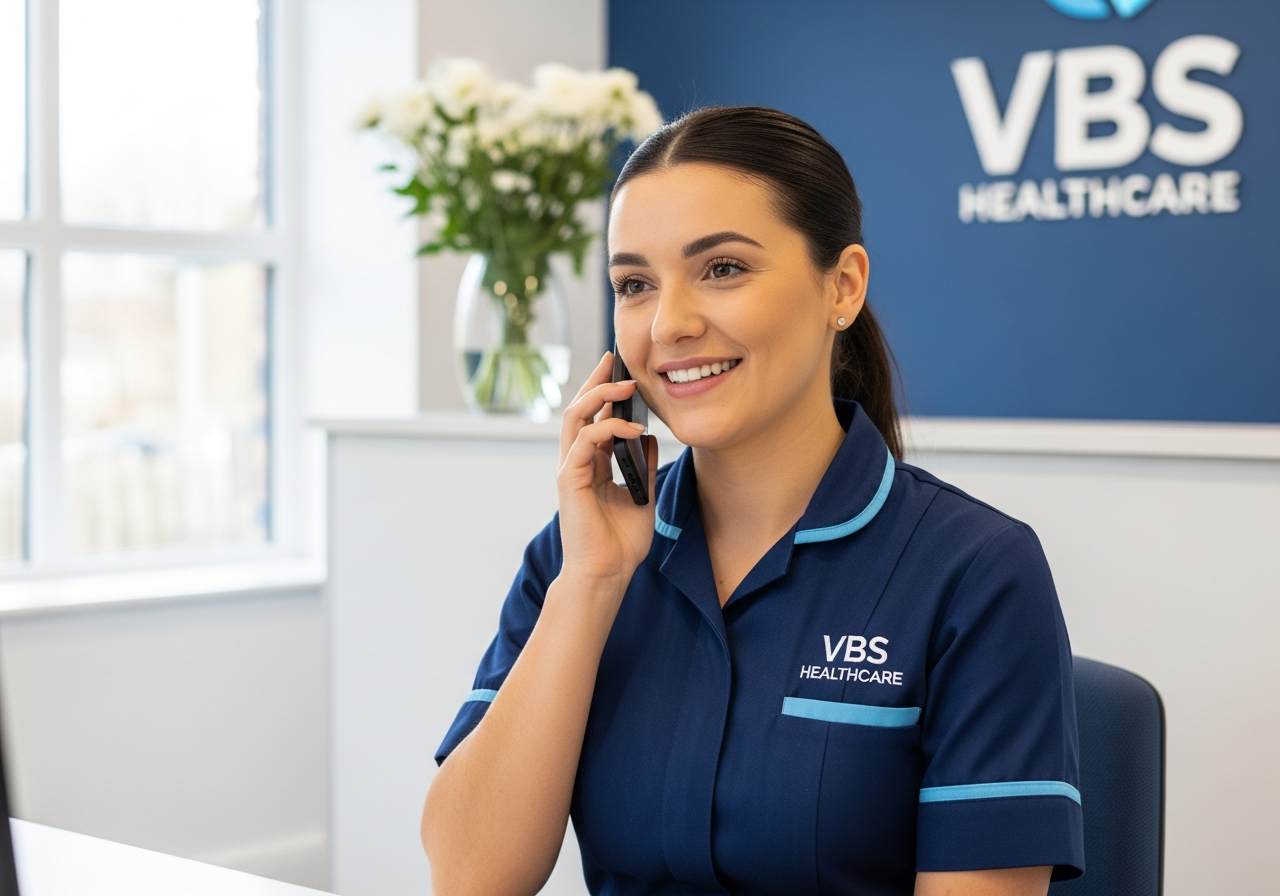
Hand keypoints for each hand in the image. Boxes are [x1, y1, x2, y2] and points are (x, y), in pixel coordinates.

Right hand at [556, 352, 658, 595]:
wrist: (607, 575)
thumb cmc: (621, 544)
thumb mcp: (643, 497)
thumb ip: (644, 467)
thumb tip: (652, 439)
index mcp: (591, 466)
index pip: (594, 419)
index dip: (604, 393)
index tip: (622, 371)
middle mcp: (577, 463)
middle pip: (578, 409)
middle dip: (596, 381)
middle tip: (615, 359)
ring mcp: (570, 470)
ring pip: (574, 417)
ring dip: (599, 396)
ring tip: (625, 385)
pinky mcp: (569, 480)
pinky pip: (585, 442)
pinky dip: (607, 428)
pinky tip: (632, 427)